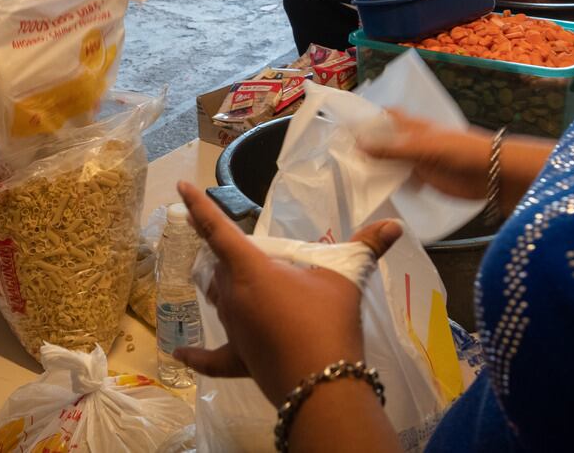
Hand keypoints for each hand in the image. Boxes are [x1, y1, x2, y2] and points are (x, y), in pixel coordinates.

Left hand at [172, 181, 402, 405]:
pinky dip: (197, 355)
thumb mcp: (347, 280)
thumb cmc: (328, 323)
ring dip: (222, 286)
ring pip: (218, 298)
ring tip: (233, 280)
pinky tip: (181, 353)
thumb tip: (393, 225)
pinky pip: (211, 357)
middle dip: (226, 253)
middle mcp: (234, 295)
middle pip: (218, 265)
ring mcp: (233, 328)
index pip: (218, 230)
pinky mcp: (238, 359)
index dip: (199, 207)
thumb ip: (366, 248)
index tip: (181, 188)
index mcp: (251, 269)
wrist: (322, 385)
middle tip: (248, 250)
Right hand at [360, 110, 554, 214]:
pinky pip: (402, 180)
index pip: (384, 115)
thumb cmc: (461, 152)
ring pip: (391, 161)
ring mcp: (419, 160)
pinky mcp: (426, 180)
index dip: (366, 117)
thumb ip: (392, 148)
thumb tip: (358, 144)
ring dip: (376, 167)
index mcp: (412, 126)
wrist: (494, 174)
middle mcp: (413, 141)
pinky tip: (376, 192)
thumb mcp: (423, 148)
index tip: (341, 125)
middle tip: (337, 157)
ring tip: (349, 177)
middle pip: (384, 139)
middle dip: (365, 145)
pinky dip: (390, 184)